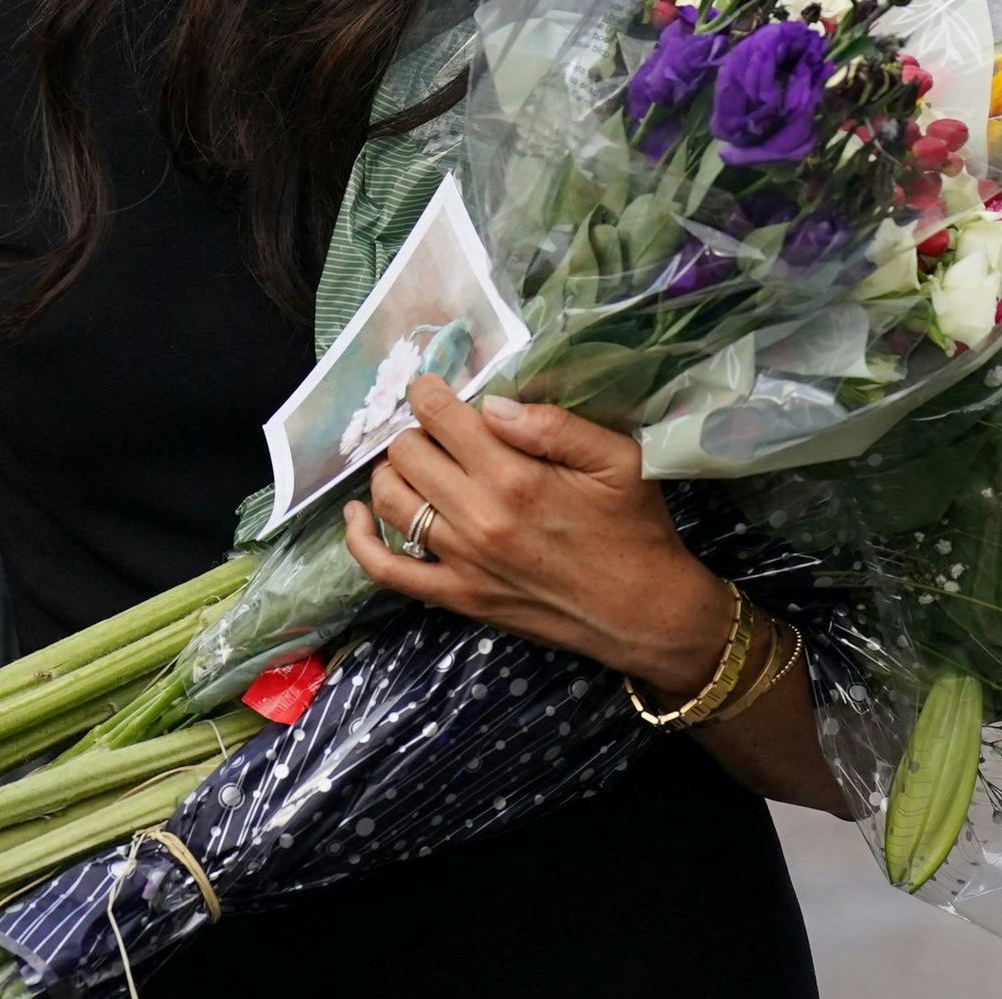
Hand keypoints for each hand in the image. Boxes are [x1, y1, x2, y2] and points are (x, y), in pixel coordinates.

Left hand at [342, 375, 738, 697]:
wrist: (645, 614)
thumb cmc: (635, 530)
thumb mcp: (617, 460)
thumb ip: (553, 424)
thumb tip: (492, 404)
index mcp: (516, 476)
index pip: (440, 417)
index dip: (428, 392)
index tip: (433, 387)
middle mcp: (479, 517)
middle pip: (407, 453)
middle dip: (416, 431)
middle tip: (439, 432)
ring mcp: (462, 562)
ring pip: (390, 500)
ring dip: (392, 472)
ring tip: (414, 463)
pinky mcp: (457, 598)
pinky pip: (386, 569)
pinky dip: (359, 541)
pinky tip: (355, 516)